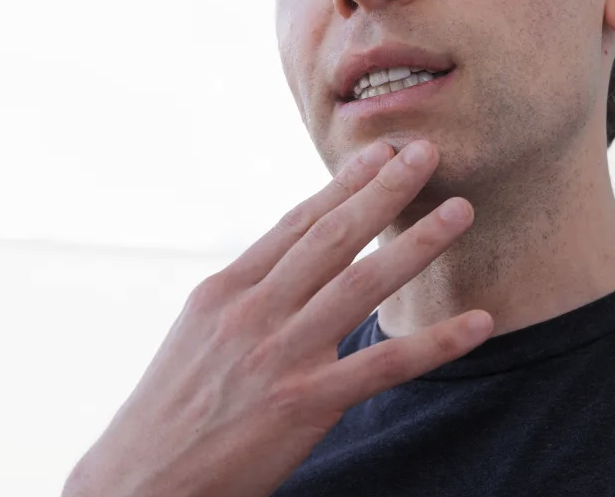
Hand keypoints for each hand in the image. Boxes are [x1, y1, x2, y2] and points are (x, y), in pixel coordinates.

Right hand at [63, 140, 489, 496]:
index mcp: (225, 292)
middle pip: (332, 238)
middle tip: (427, 151)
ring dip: (417, 244)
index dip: (345, 185)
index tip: (383, 152)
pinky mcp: (302, 404)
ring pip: (361, 285)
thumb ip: (250, 296)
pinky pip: (383, 365)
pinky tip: (478, 323)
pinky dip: (435, 342)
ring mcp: (278, 356)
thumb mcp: (200, 336)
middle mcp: (251, 313)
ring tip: (461, 212)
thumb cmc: (173, 413)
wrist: (136, 486)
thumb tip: (298, 260)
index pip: (297, 224)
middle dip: (384, 190)